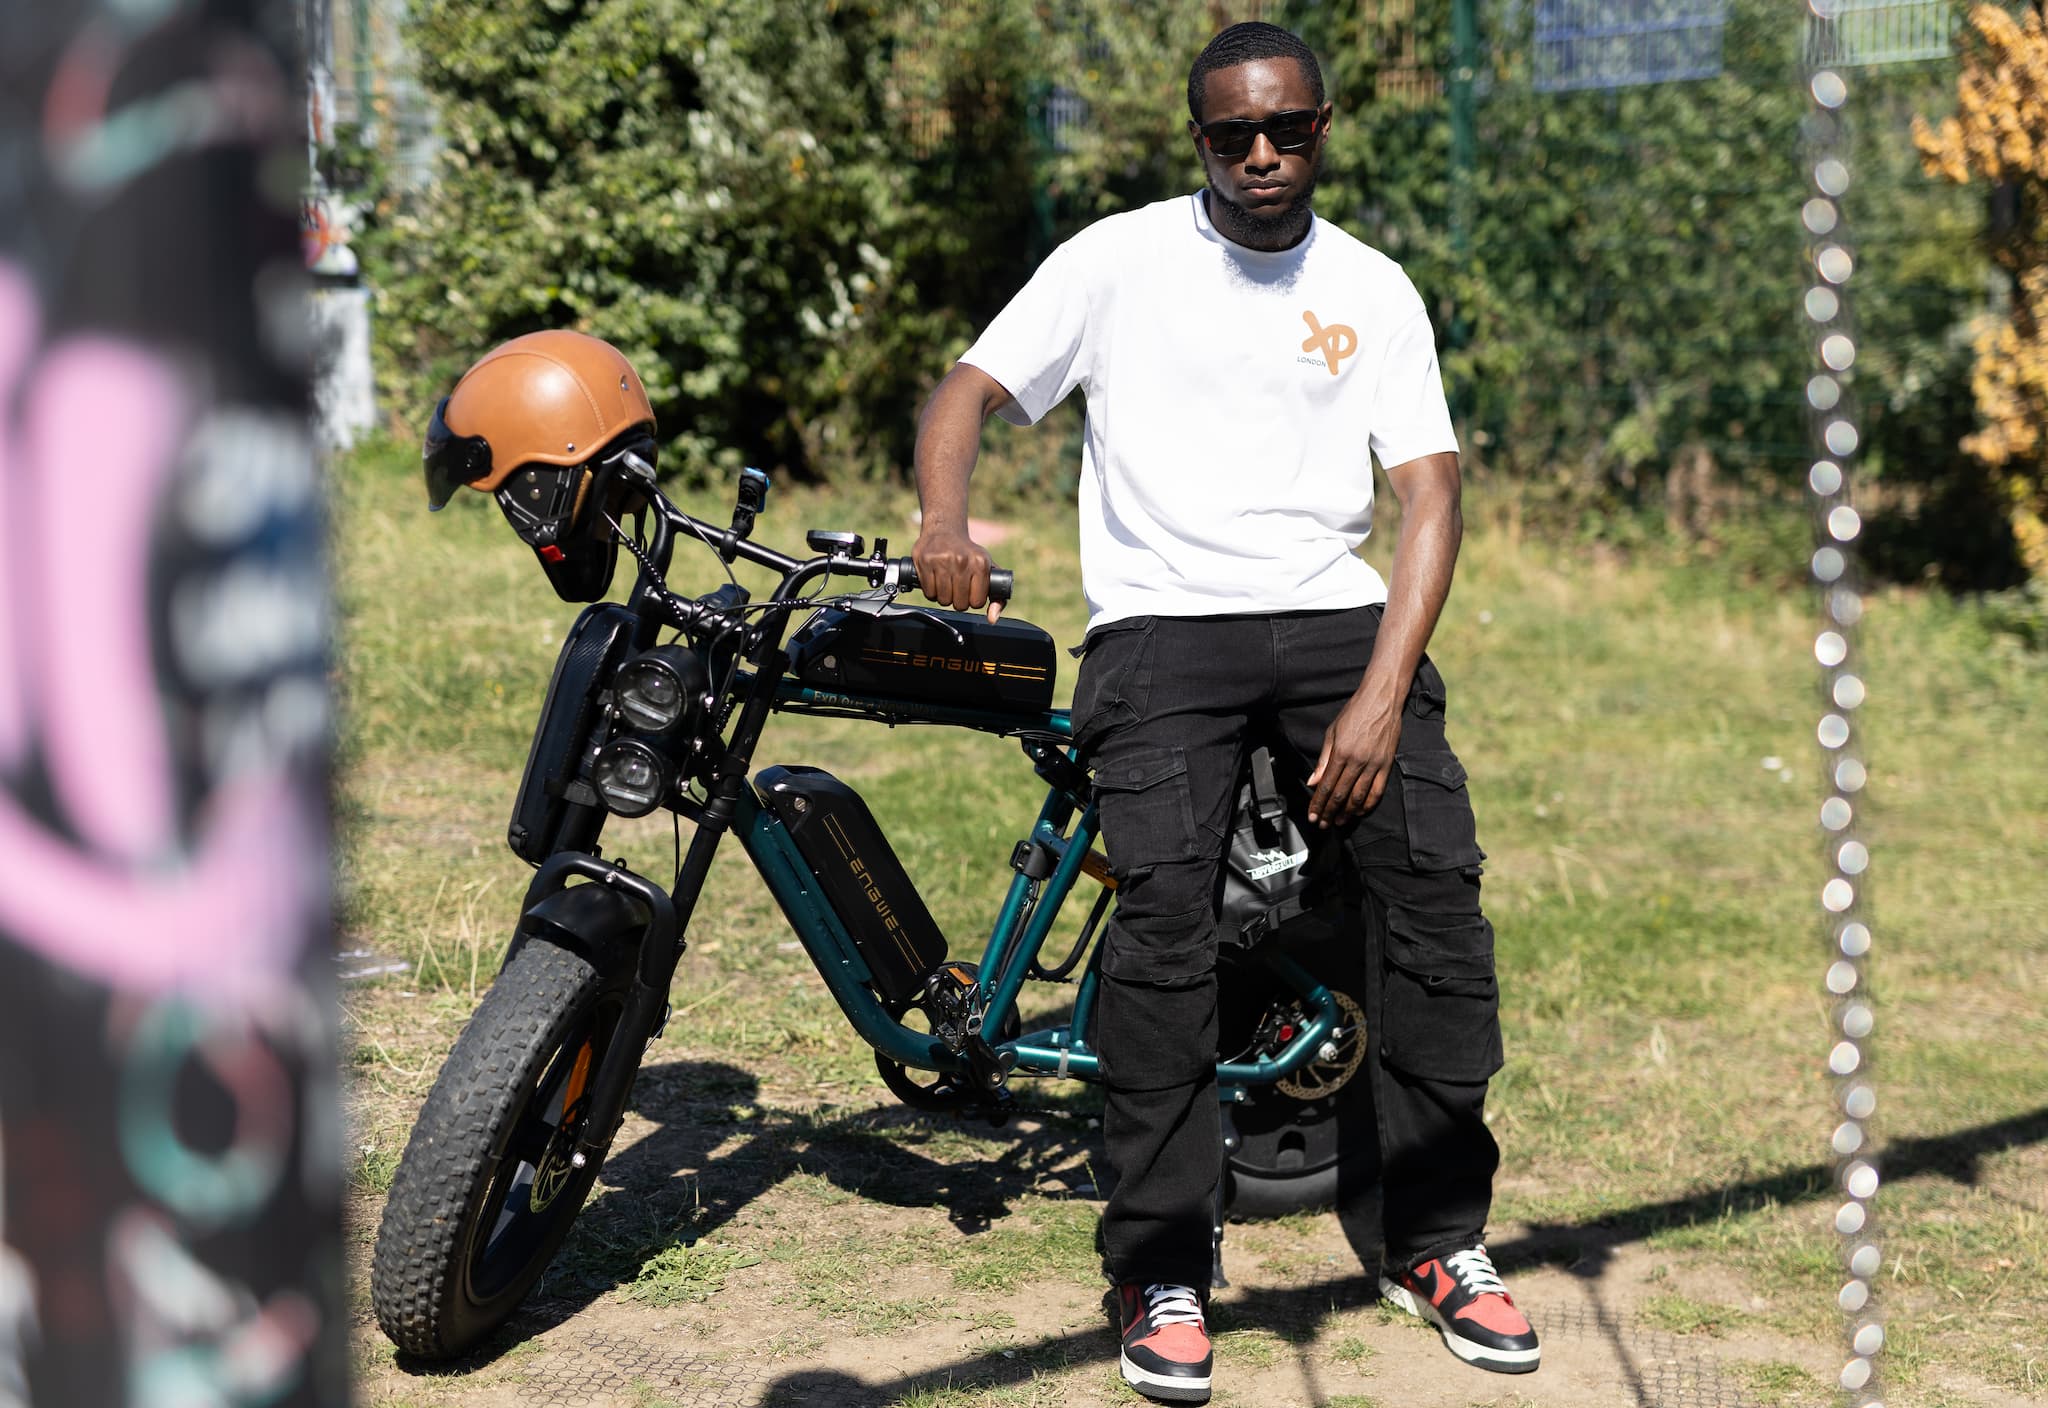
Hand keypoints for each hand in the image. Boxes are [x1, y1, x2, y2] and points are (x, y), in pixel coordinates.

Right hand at [912, 525, 1000, 621]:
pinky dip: (931, 592)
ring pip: (943, 600)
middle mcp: (961, 561)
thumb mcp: (988, 570)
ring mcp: (941, 560)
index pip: (976, 602)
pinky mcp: (924, 560)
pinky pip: (928, 592)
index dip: (973, 601)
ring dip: (944, 598)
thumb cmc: (968, 554)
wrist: (944, 530)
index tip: (971, 592)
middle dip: (958, 601)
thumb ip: (997, 597)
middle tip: (957, 589)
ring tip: (946, 585)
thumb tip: (992, 619)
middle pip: (959, 604)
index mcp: (980, 563)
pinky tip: (935, 581)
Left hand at [1306, 686, 1403, 826]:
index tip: (1313, 815)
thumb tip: (1313, 781)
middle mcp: (1358, 761)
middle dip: (1330, 812)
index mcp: (1341, 752)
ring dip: (1348, 813)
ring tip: (1339, 821)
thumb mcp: (1332, 732)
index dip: (1318, 803)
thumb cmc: (1355, 712)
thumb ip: (1323, 759)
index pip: (1327, 785)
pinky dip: (1368, 804)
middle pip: (1341, 795)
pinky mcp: (1387, 764)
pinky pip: (1377, 791)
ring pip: (1359, 797)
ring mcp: (1374, 764)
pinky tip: (1360, 812)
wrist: (1381, 700)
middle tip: (1323, 824)